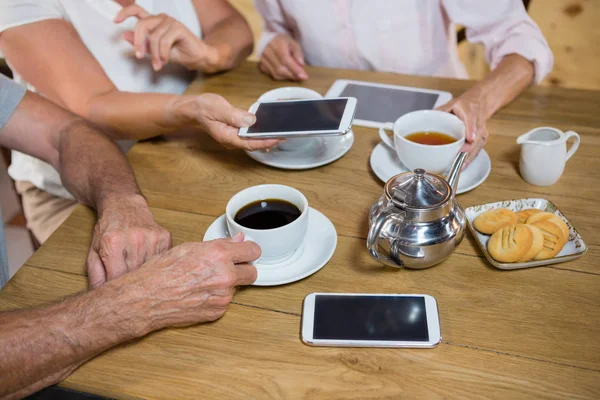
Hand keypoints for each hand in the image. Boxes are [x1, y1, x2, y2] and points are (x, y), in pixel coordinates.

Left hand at [86, 195, 171, 287]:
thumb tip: (99, 297)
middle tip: (128, 285)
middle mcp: (134, 239)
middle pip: (135, 274)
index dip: (117, 288)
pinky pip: (162, 259)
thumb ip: (95, 275)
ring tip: (138, 270)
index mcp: (113, 243)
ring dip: (145, 273)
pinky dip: (156, 263)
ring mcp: (151, 237)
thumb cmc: (108, 230)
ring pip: (151, 269)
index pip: (117, 277)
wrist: (124, 205)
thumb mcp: (94, 250)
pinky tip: (148, 258)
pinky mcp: (164, 236)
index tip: (117, 294)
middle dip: (131, 282)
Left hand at [114, 4, 220, 72]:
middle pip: (142, 25)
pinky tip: (165, 60)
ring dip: (154, 54)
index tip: (115, 21)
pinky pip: (164, 41)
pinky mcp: (178, 27)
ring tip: (157, 65)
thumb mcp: (155, 51)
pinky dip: (163, 53)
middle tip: (139, 57)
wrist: (196, 58)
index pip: (136, 10)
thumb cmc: (178, 53)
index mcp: (154, 22)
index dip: (124, 13)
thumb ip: (141, 44)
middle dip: (139, 42)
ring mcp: (170, 21)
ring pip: (153, 37)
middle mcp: (161, 18)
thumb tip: (124, 36)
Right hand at [128, 233, 258, 327]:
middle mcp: (225, 275)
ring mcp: (223, 296)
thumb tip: (238, 240)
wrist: (146, 298)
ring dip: (227, 285)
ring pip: (237, 288)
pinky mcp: (218, 311)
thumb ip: (220, 244)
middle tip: (230, 268)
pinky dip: (216, 298)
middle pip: (252, 272)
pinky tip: (199, 293)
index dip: (250, 251)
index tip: (247, 253)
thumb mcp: (189, 248)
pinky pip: (225, 302)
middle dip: (244, 269)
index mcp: (219, 254)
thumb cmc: (161, 271)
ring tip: (203, 281)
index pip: (253, 251)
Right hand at [169, 93, 280, 150]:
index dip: (265, 141)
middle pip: (255, 143)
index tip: (278, 138)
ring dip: (267, 135)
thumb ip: (234, 115)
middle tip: (286, 134)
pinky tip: (270, 124)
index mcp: (227, 137)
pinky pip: (251, 132)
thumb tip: (251, 120)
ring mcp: (235, 136)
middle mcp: (233, 139)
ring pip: (254, 139)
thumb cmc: (203, 108)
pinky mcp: (238, 130)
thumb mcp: (217, 108)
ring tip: (282, 130)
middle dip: (270, 139)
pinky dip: (261, 129)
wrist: (195, 108)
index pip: (249, 143)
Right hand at [259, 34, 307, 80]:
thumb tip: (301, 65)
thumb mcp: (292, 43)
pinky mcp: (260, 65)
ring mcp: (262, 59)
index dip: (295, 69)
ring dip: (287, 77)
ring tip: (295, 76)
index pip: (286, 59)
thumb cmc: (282, 41)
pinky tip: (286, 74)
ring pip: (275, 74)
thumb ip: (297, 53)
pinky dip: (280, 77)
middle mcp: (267, 52)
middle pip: (280, 69)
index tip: (304, 76)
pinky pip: (271, 74)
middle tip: (301, 77)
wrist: (267, 40)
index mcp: (277, 44)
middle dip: (292, 75)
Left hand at [436, 93, 488, 168]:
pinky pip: (477, 150)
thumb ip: (439, 112)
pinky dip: (469, 159)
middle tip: (458, 158)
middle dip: (468, 149)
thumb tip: (425, 122)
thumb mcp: (449, 104)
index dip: (471, 128)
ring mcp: (481, 131)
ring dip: (468, 157)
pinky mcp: (482, 139)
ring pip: (477, 146)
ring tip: (459, 167)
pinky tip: (462, 166)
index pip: (471, 118)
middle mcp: (478, 121)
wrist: (478, 103)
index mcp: (469, 110)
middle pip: (476, 137)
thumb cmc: (463, 105)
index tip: (470, 138)